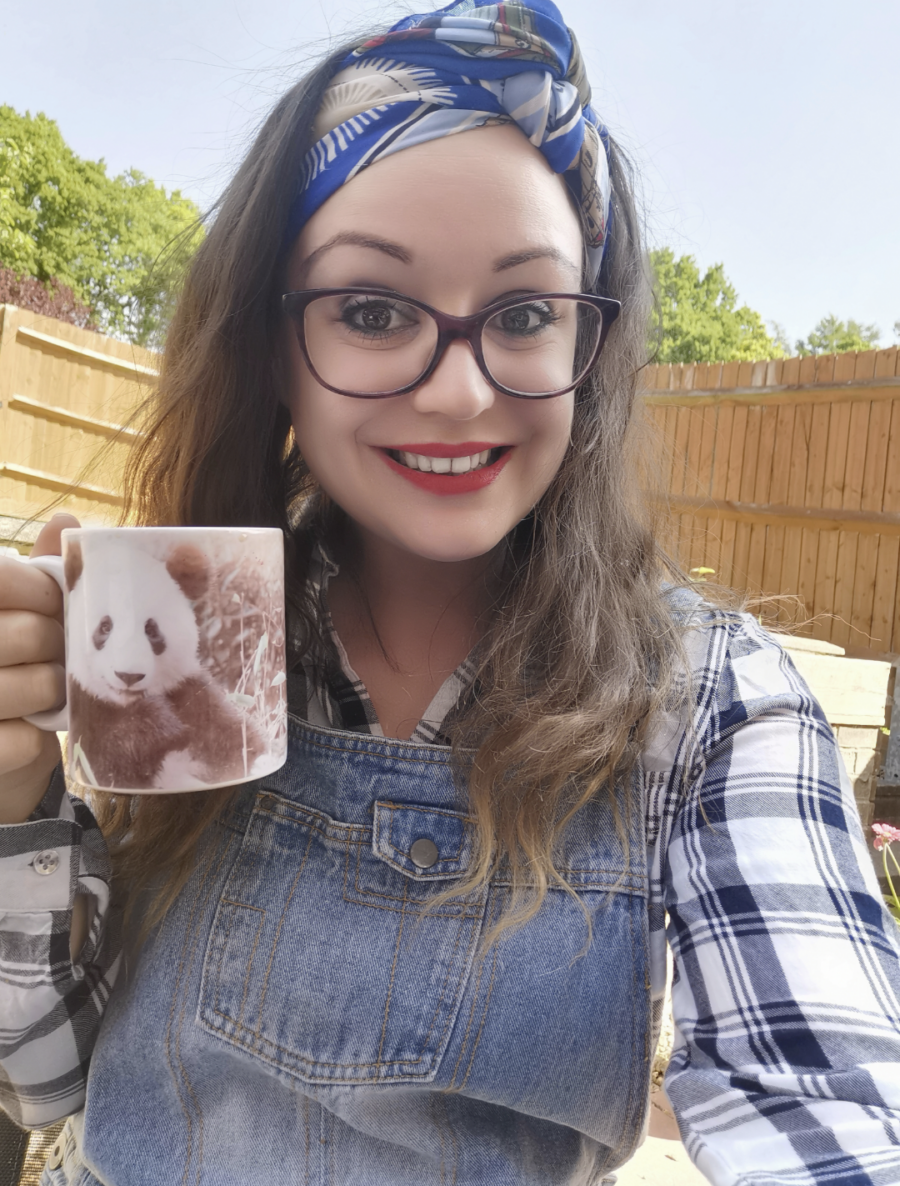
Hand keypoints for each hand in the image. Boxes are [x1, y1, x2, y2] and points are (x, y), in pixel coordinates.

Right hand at [0, 514, 76, 823]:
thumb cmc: (6, 670)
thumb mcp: (17, 617)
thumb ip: (37, 573)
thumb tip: (64, 520)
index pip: (2, 579)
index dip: (42, 592)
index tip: (57, 606)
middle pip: (24, 634)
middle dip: (55, 644)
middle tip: (57, 653)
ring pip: (26, 686)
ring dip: (51, 690)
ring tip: (48, 689)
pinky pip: (21, 741)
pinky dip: (37, 737)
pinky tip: (30, 730)